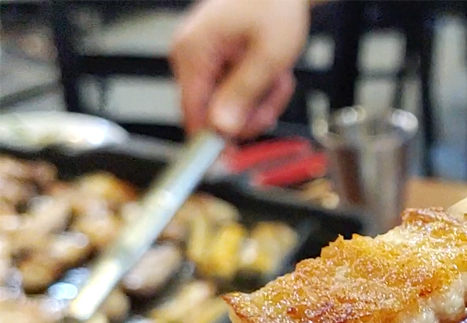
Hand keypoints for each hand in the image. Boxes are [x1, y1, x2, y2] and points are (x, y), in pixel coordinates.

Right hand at [170, 0, 310, 137]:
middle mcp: (189, 57)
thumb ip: (244, 93)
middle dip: (253, 110)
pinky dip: (257, 88)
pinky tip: (269, 70)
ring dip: (261, 99)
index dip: (213, 142)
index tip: (229, 162)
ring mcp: (200, 60)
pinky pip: (234, 92)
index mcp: (194, 53)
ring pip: (230, 107)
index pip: (193, 114)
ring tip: (276, 73)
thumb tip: (221, 129)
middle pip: (216, 115)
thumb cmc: (274, 6)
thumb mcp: (269, 56)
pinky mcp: (214, 62)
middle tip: (277, 88)